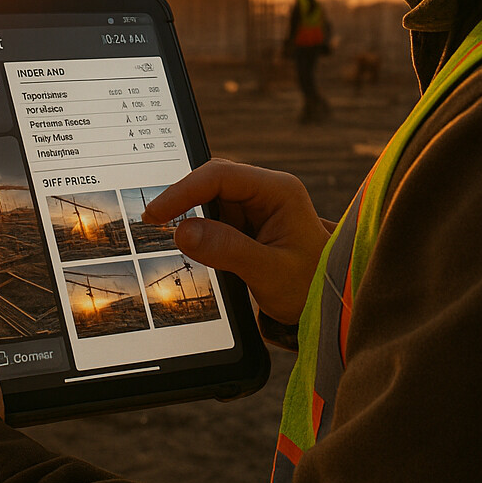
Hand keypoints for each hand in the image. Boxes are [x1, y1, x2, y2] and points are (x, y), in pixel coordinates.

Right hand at [142, 159, 329, 324]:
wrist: (330, 306)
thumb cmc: (312, 287)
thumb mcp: (270, 273)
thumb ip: (227, 250)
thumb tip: (182, 232)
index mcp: (279, 192)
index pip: (221, 176)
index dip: (184, 190)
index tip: (157, 213)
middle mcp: (266, 191)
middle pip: (212, 180)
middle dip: (182, 199)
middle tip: (152, 222)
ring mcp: (256, 206)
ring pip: (209, 197)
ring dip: (189, 214)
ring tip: (163, 233)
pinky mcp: (246, 223)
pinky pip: (213, 217)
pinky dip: (197, 229)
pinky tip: (185, 243)